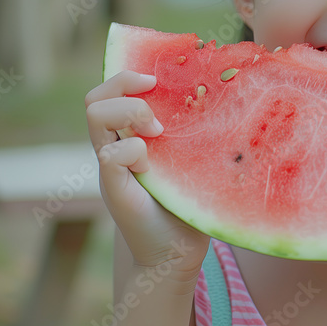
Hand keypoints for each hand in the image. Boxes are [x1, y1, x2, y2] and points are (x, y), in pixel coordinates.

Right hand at [86, 70, 211, 280]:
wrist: (177, 250)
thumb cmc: (190, 201)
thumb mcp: (192, 157)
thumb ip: (195, 131)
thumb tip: (231, 90)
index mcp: (130, 136)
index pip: (109, 92)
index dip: (127, 75)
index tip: (157, 78)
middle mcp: (114, 146)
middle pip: (95, 97)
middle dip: (124, 86)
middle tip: (157, 111)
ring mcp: (111, 166)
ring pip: (95, 115)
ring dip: (129, 113)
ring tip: (157, 133)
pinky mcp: (114, 187)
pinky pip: (110, 154)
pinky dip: (134, 151)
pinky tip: (152, 167)